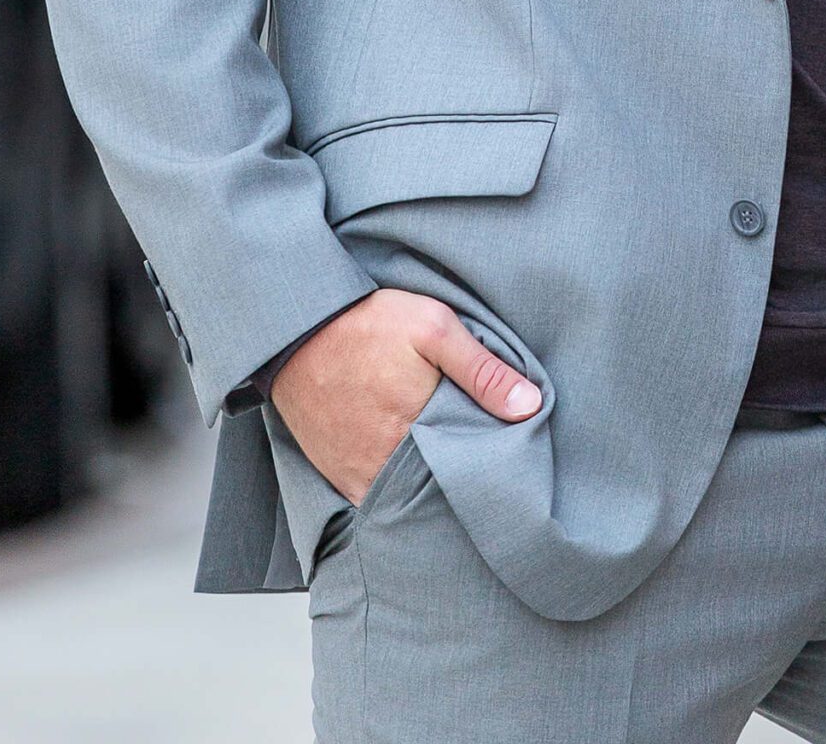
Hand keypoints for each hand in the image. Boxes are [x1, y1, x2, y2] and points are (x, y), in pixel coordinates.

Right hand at [270, 288, 541, 503]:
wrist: (295, 333)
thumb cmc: (368, 325)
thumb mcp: (433, 327)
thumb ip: (482, 369)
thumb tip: (530, 408)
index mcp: (419, 424)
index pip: (472, 462)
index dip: (492, 460)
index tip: (509, 455)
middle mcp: (390, 460)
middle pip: (443, 484)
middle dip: (464, 477)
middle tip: (481, 462)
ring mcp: (363, 475)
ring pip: (412, 496)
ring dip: (432, 488)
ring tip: (448, 469)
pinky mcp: (342, 479)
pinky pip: (379, 501)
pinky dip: (398, 494)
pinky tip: (416, 478)